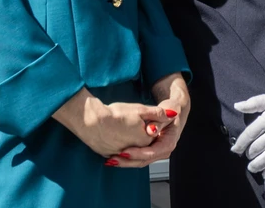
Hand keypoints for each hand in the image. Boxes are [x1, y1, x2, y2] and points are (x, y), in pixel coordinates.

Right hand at [52, 88, 170, 157]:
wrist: (90, 120)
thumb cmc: (115, 114)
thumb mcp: (140, 109)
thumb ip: (158, 113)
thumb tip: (174, 113)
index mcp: (145, 141)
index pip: (153, 136)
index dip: (152, 126)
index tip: (146, 117)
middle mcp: (133, 151)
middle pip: (141, 144)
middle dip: (141, 134)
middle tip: (133, 122)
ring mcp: (118, 154)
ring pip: (127, 150)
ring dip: (129, 142)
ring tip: (124, 129)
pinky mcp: (106, 153)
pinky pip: (115, 151)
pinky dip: (117, 145)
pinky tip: (113, 135)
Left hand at [110, 74, 189, 167]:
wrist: (175, 112)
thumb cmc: (171, 110)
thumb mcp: (167, 112)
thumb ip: (158, 121)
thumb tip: (151, 131)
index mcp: (168, 143)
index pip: (151, 152)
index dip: (137, 153)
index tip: (124, 151)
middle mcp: (163, 151)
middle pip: (144, 161)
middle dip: (127, 161)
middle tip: (112, 159)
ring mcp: (156, 153)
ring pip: (139, 162)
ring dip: (125, 162)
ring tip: (110, 160)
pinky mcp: (150, 151)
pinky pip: (138, 158)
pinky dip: (127, 158)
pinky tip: (114, 156)